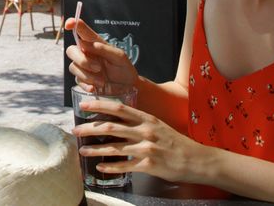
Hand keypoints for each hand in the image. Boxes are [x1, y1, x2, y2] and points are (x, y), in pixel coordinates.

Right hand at [64, 18, 138, 92]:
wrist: (128, 86)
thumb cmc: (124, 68)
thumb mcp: (119, 56)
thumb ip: (104, 48)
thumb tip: (86, 44)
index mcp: (94, 43)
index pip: (81, 31)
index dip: (73, 24)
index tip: (69, 24)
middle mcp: (86, 53)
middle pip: (71, 50)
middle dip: (82, 60)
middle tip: (98, 68)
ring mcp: (83, 67)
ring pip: (73, 67)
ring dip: (87, 75)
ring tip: (102, 81)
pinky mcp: (83, 80)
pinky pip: (77, 81)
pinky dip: (86, 85)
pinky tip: (95, 88)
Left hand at [73, 99, 213, 183]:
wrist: (197, 159)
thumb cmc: (176, 142)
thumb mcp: (158, 126)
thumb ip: (138, 123)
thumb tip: (116, 121)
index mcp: (147, 119)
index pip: (119, 108)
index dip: (99, 105)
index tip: (84, 105)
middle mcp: (146, 131)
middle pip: (111, 127)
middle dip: (89, 129)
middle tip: (75, 130)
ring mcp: (147, 149)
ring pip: (114, 148)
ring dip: (95, 150)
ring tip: (82, 150)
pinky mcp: (149, 166)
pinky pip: (125, 166)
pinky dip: (110, 167)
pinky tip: (100, 167)